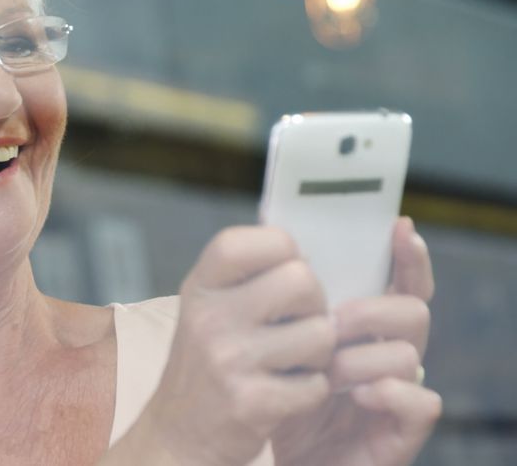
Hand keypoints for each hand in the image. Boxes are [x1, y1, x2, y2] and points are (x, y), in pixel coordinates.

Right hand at [141, 227, 336, 464]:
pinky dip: (312, 391)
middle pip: (303, 280)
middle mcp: (210, 317)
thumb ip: (244, 272)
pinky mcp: (253, 402)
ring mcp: (230, 360)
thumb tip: (292, 231)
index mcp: (201, 286)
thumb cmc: (204, 362)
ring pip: (321, 333)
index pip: (264, 240)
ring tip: (292, 361)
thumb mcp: (208, 306)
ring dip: (319, 353)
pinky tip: (286, 391)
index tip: (282, 271)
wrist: (179, 433)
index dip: (287, 251)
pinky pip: (317, 383)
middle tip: (297, 323)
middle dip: (314, 304)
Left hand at [271, 217, 442, 465]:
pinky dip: (391, 393)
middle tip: (330, 320)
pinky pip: (422, 402)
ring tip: (325, 372)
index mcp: (359, 325)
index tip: (398, 227)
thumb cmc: (259, 389)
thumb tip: (270, 221)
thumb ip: (274, 287)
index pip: (397, 280)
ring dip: (363, 358)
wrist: (243, 452)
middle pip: (411, 309)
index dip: (405, 255)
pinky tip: (357, 395)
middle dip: (371, 310)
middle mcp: (383, 353)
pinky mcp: (398, 433)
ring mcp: (394, 393)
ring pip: (410, 354)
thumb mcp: (259, 333)